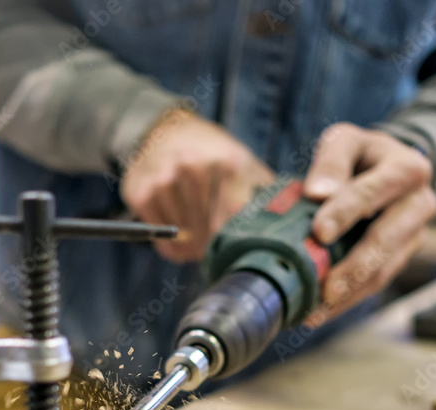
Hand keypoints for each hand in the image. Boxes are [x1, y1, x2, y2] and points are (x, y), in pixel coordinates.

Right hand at [121, 109, 275, 262]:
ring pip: (182, 240)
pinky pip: (158, 236)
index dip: (237, 245)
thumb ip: (267, 194)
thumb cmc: (212, 155)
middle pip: (208, 235)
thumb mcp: (244, 164)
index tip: (240, 253)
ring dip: (191, 248)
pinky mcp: (140, 192)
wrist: (165, 129)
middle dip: (214, 249)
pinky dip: (170, 244)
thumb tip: (296, 225)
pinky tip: (178, 230)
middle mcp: (193, 168)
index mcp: (227, 164)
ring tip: (197, 235)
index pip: (235, 222)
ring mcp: (163, 180)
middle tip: (217, 247)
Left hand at [302, 123, 435, 326]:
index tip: (320, 231)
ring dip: (350, 293)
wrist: (389, 169)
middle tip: (326, 288)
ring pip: (384, 269)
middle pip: (386, 239)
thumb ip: (331, 161)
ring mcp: (414, 235)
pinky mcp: (401, 258)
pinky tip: (321, 313)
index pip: (373, 192)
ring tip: (317, 310)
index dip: (346, 212)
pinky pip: (376, 283)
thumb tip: (317, 193)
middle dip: (355, 266)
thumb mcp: (345, 142)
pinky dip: (348, 300)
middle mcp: (419, 204)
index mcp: (407, 169)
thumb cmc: (362, 156)